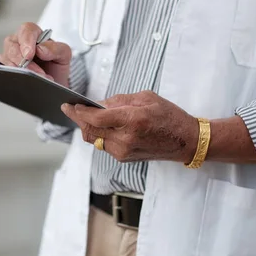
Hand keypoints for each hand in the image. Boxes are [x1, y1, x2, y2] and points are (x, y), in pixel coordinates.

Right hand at [0, 22, 71, 86]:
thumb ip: (56, 48)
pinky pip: (3, 70)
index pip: (26, 30)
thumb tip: (41, 48)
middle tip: (37, 73)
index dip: (26, 42)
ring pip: (6, 58)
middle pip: (12, 45)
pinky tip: (25, 81)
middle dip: (23, 60)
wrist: (54, 81)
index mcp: (33, 34)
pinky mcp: (5, 67)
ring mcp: (10, 55)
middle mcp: (19, 42)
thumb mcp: (64, 55)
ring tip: (37, 79)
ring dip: (21, 70)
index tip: (29, 55)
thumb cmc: (56, 64)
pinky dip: (14, 76)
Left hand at [61, 91, 198, 162]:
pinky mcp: (123, 158)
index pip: (96, 118)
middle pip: (90, 131)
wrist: (185, 141)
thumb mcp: (146, 98)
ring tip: (84, 115)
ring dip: (87, 127)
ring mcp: (123, 151)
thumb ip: (119, 101)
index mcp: (132, 120)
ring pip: (94, 139)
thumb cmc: (169, 116)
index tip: (70, 105)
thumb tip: (98, 104)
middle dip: (78, 119)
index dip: (80, 112)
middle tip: (70, 109)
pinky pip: (103, 145)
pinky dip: (98, 134)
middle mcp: (125, 139)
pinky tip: (100, 126)